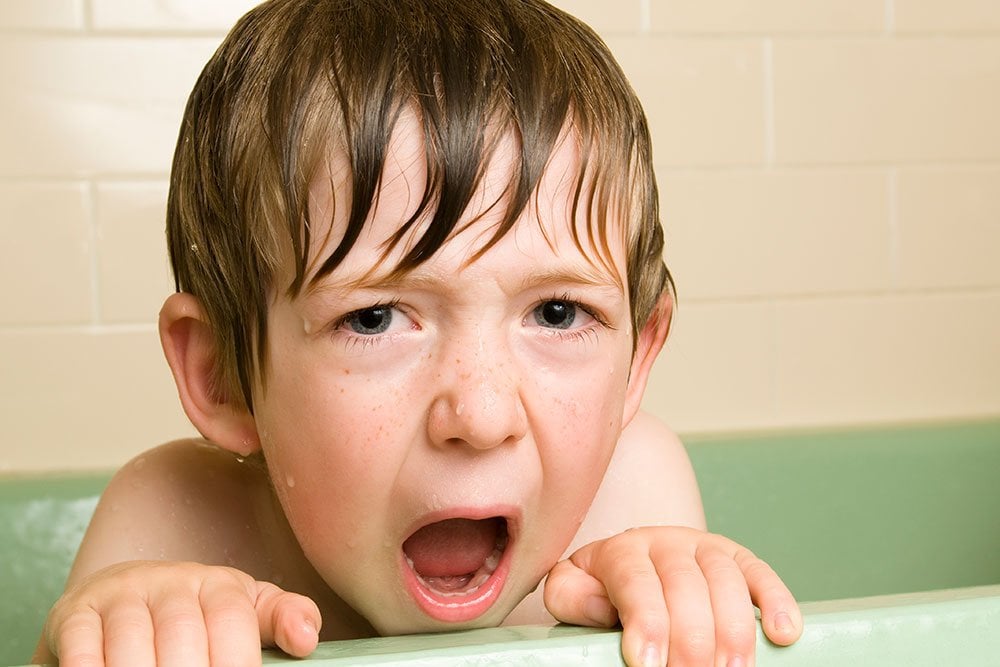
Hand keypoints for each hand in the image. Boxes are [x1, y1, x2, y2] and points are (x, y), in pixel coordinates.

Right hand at [41, 560, 320, 666]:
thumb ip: (281, 619)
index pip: (232, 621)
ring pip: (130, 648)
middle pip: (182, 639)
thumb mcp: (246, 613)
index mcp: (219, 585)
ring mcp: (120, 596)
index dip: (236, 662)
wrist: (122, 597)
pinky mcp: (74, 613)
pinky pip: (80, 648)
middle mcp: (170, 583)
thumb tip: (307, 639)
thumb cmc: (198, 616)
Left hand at [543, 527, 800, 666]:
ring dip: (734, 631)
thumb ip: (571, 596)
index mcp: (623, 550)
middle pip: (685, 587)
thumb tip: (599, 607)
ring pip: (726, 581)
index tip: (648, 664)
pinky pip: (762, 574)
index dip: (646, 623)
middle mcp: (668, 542)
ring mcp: (708, 548)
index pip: (636, 583)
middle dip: (690, 640)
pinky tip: (783, 633)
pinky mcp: (741, 560)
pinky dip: (777, 602)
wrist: (636, 562)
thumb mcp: (573, 591)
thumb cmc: (602, 589)